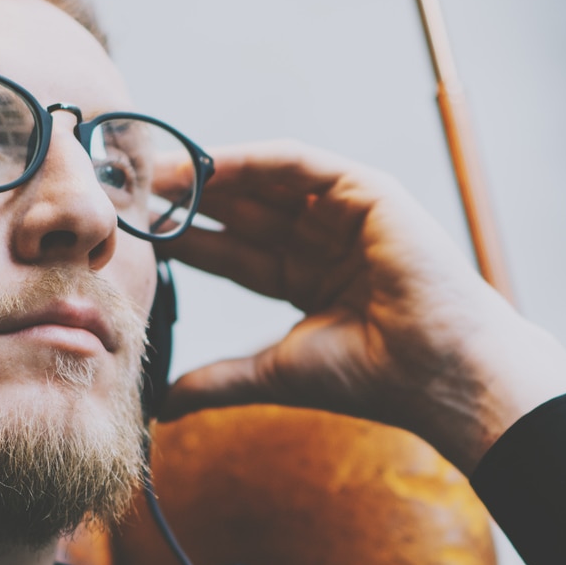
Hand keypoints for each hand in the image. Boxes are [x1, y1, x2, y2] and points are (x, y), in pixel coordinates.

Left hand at [163, 141, 565, 471]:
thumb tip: (164, 403)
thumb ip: (220, 379)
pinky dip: (253, 161)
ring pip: (266, 184)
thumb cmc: (373, 376)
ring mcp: (349, 215)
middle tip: (130, 190)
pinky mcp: (369, 192)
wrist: (435, 371)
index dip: (187, 240)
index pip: (235, 253)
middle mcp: (327, 243)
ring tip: (156, 173)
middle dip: (189, 200)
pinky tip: (208, 165)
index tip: (135, 234)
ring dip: (211, 175)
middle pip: (245, 212)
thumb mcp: (276, 372)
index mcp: (309, 282)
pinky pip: (301, 165)